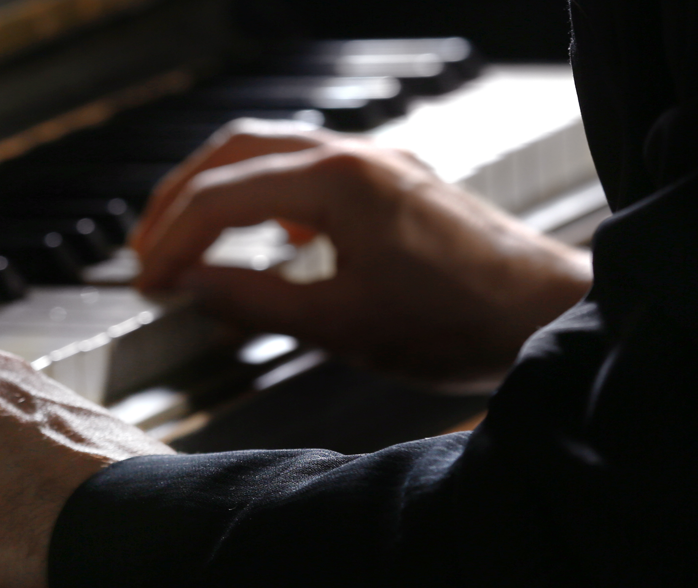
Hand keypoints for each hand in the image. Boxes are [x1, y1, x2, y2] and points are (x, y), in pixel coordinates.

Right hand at [133, 119, 592, 388]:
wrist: (551, 317)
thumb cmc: (460, 322)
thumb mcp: (336, 325)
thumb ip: (249, 301)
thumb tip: (186, 287)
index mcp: (336, 183)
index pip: (221, 198)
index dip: (172, 242)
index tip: (147, 284)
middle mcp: (356, 157)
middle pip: (235, 151)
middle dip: (181, 198)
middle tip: (147, 248)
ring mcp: (380, 164)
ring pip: (273, 151)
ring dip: (222, 190)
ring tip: (191, 239)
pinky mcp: (398, 183)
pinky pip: (311, 167)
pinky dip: (268, 193)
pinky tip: (271, 238)